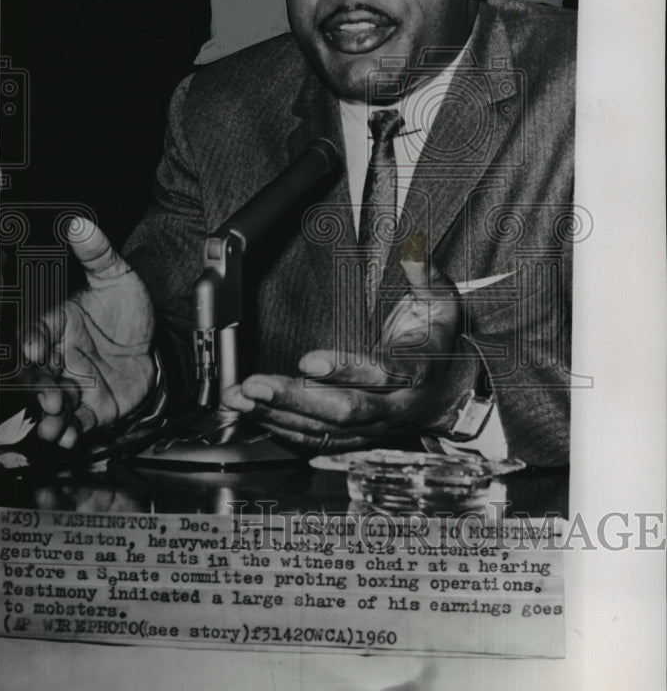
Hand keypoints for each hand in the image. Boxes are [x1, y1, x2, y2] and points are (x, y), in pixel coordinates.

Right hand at [22, 218, 155, 447]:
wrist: (156, 341)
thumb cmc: (127, 310)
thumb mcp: (117, 277)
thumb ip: (98, 253)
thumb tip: (80, 224)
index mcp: (58, 324)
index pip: (36, 331)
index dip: (32, 341)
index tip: (35, 349)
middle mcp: (60, 357)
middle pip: (39, 374)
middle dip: (39, 387)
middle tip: (49, 395)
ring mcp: (75, 383)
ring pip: (54, 401)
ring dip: (51, 415)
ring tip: (54, 425)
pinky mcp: (93, 407)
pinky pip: (78, 421)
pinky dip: (72, 430)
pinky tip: (71, 437)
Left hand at [221, 254, 462, 451]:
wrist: (449, 392)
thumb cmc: (436, 341)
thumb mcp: (440, 302)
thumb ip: (424, 276)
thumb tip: (413, 250)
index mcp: (417, 370)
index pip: (384, 374)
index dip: (346, 369)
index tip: (308, 360)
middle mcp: (395, 406)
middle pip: (345, 410)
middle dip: (296, 398)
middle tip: (256, 385)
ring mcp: (374, 427)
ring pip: (325, 430)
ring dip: (278, 414)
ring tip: (241, 398)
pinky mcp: (355, 438)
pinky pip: (316, 440)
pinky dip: (281, 429)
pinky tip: (253, 414)